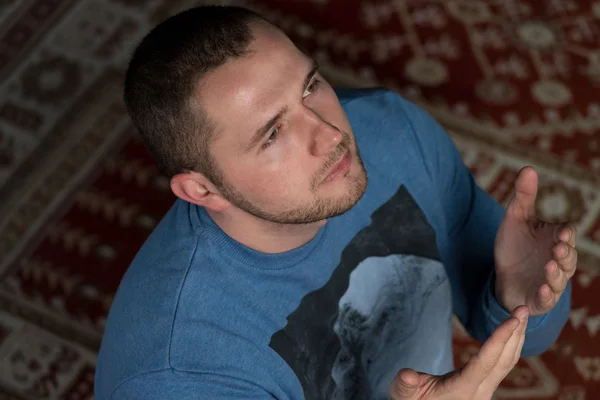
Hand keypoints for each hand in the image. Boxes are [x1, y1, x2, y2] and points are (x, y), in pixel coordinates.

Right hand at [389, 306, 528, 399]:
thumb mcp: (402, 395)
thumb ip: (404, 386)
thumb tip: (407, 375)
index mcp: (461, 391)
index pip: (485, 363)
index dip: (499, 340)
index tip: (512, 320)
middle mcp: (479, 393)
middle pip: (504, 361)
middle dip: (515, 333)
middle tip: (523, 308)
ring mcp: (484, 390)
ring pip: (507, 364)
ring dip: (517, 338)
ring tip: (522, 315)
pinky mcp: (484, 386)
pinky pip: (503, 365)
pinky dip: (510, 346)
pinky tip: (513, 333)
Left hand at [494, 166, 576, 315]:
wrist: (502, 276)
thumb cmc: (515, 246)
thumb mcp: (515, 219)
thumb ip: (523, 196)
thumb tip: (528, 167)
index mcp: (556, 239)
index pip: (566, 235)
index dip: (565, 234)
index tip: (561, 232)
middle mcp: (558, 261)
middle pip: (568, 257)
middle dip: (565, 253)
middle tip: (558, 247)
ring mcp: (551, 281)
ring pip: (561, 278)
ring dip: (557, 273)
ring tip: (549, 265)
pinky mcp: (540, 298)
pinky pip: (547, 299)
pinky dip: (547, 294)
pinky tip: (542, 290)